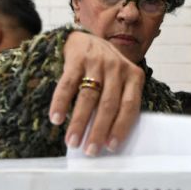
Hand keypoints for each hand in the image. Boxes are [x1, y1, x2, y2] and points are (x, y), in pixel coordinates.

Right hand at [48, 31, 144, 155]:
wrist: (86, 38)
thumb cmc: (107, 69)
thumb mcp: (121, 80)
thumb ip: (120, 102)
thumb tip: (108, 138)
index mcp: (134, 76)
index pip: (130, 106)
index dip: (120, 128)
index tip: (110, 147)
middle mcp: (117, 68)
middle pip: (108, 105)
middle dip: (98, 131)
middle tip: (90, 151)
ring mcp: (97, 62)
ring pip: (88, 97)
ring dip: (79, 122)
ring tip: (72, 141)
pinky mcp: (77, 58)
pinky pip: (68, 84)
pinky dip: (60, 103)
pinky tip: (56, 119)